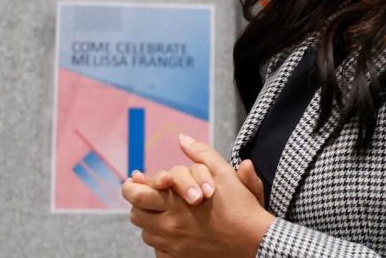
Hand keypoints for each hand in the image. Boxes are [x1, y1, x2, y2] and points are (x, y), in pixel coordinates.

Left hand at [121, 134, 274, 257]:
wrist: (255, 241)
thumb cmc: (240, 205)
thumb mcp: (223, 172)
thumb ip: (200, 153)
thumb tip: (182, 138)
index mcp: (175, 202)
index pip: (136, 195)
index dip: (131, 187)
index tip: (134, 180)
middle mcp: (170, 225)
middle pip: (136, 215)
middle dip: (138, 203)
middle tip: (144, 196)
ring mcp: (174, 245)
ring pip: (146, 233)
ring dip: (150, 221)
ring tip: (161, 212)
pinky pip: (158, 249)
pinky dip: (161, 239)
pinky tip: (172, 230)